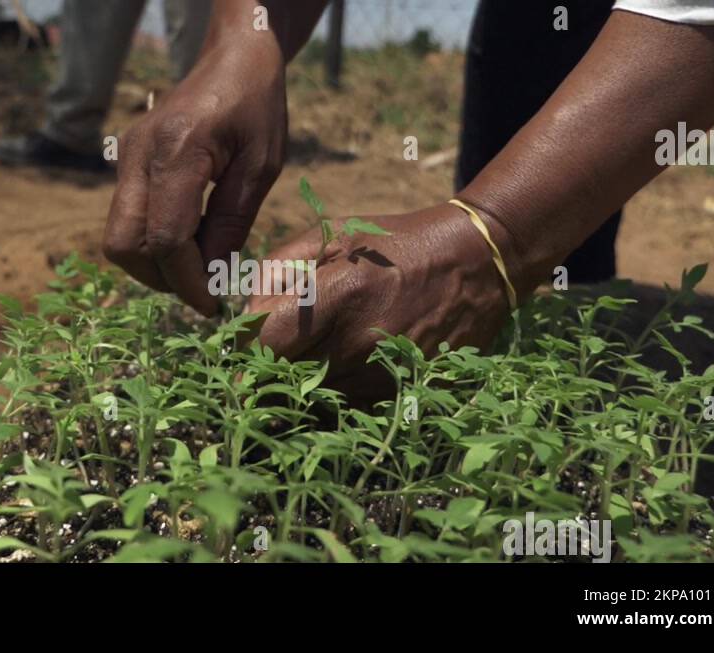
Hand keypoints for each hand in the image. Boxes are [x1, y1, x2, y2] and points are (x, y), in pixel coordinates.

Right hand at [103, 38, 286, 316]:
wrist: (232, 57)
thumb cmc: (256, 105)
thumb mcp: (260, 165)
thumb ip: (233, 222)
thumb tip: (212, 277)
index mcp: (177, 150)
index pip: (167, 239)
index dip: (188, 282)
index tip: (213, 305)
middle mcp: (138, 155)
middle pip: (125, 245)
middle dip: (162, 279)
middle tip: (204, 287)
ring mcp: (126, 157)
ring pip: (118, 237)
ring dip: (153, 265)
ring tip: (199, 264)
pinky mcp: (127, 162)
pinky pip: (126, 218)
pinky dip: (152, 242)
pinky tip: (190, 239)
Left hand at [246, 204, 517, 398]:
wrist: (477, 263)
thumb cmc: (395, 244)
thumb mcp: (334, 234)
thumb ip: (278, 269)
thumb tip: (244, 316)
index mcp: (341, 293)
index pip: (268, 345)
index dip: (245, 354)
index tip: (237, 356)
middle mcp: (362, 341)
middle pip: (285, 380)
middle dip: (265, 375)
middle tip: (262, 367)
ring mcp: (385, 374)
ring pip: (313, 401)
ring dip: (298, 389)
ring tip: (305, 364)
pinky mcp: (404, 394)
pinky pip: (347, 411)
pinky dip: (332, 400)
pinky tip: (338, 374)